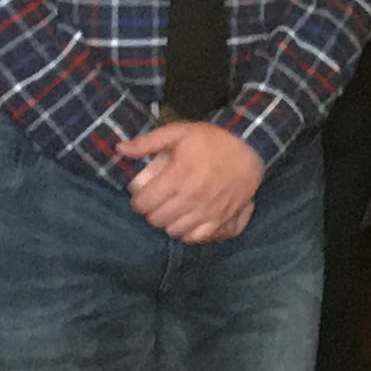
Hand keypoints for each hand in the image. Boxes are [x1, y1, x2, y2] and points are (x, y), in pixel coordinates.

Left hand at [123, 119, 266, 242]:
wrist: (250, 148)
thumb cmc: (212, 140)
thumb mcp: (179, 132)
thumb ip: (148, 142)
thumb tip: (120, 149)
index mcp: (177, 177)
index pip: (143, 203)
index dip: (138, 200)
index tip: (142, 194)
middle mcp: (191, 198)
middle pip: (156, 220)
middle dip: (151, 211)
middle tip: (156, 201)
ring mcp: (207, 212)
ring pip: (174, 231)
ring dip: (168, 222)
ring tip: (171, 210)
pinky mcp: (221, 220)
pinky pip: (196, 238)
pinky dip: (187, 232)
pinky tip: (187, 220)